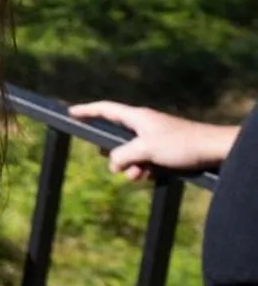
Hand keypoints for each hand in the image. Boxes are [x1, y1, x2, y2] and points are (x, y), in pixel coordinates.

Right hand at [67, 101, 237, 182]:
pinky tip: (152, 176)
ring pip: (132, 154)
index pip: (105, 110)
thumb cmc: (180, 144)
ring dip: (132, 167)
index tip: (71, 113)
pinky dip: (145, 169)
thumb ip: (122, 155)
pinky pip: (145, 160)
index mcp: (136, 117)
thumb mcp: (144, 150)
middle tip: (116, 166)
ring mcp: (155, 138)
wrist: (214, 150)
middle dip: (115, 156)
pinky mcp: (165, 150)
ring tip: (141, 176)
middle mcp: (144, 125)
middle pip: (117, 138)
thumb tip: (112, 163)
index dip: (86, 111)